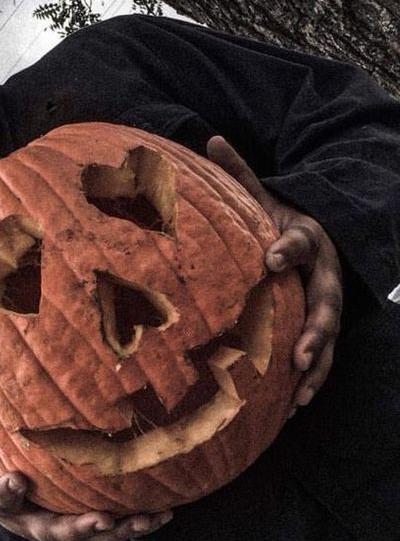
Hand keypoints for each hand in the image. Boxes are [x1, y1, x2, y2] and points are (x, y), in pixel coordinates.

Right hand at [0, 389, 172, 540]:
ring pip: (96, 536)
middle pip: (58, 531)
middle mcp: (39, 522)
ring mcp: (69, 527)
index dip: (7, 490)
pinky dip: (140, 523)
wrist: (16, 500)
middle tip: (98, 521)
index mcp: (8, 504)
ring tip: (146, 520)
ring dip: (122, 530)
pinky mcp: (93, 524)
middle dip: (79, 527)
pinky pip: (118, 528)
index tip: (16, 479)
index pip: (3, 498)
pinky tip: (165, 513)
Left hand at [207, 136, 342, 407]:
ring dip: (319, 362)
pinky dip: (314, 377)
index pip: (300, 244)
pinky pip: (324, 354)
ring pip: (330, 335)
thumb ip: (239, 174)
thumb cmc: (277, 219)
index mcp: (307, 238)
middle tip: (300, 349)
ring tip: (301, 385)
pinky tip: (296, 402)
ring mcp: (326, 301)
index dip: (287, 250)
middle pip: (327, 300)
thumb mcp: (261, 195)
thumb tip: (210, 138)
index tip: (269, 260)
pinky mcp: (322, 324)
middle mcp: (323, 273)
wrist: (313, 233)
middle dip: (316, 325)